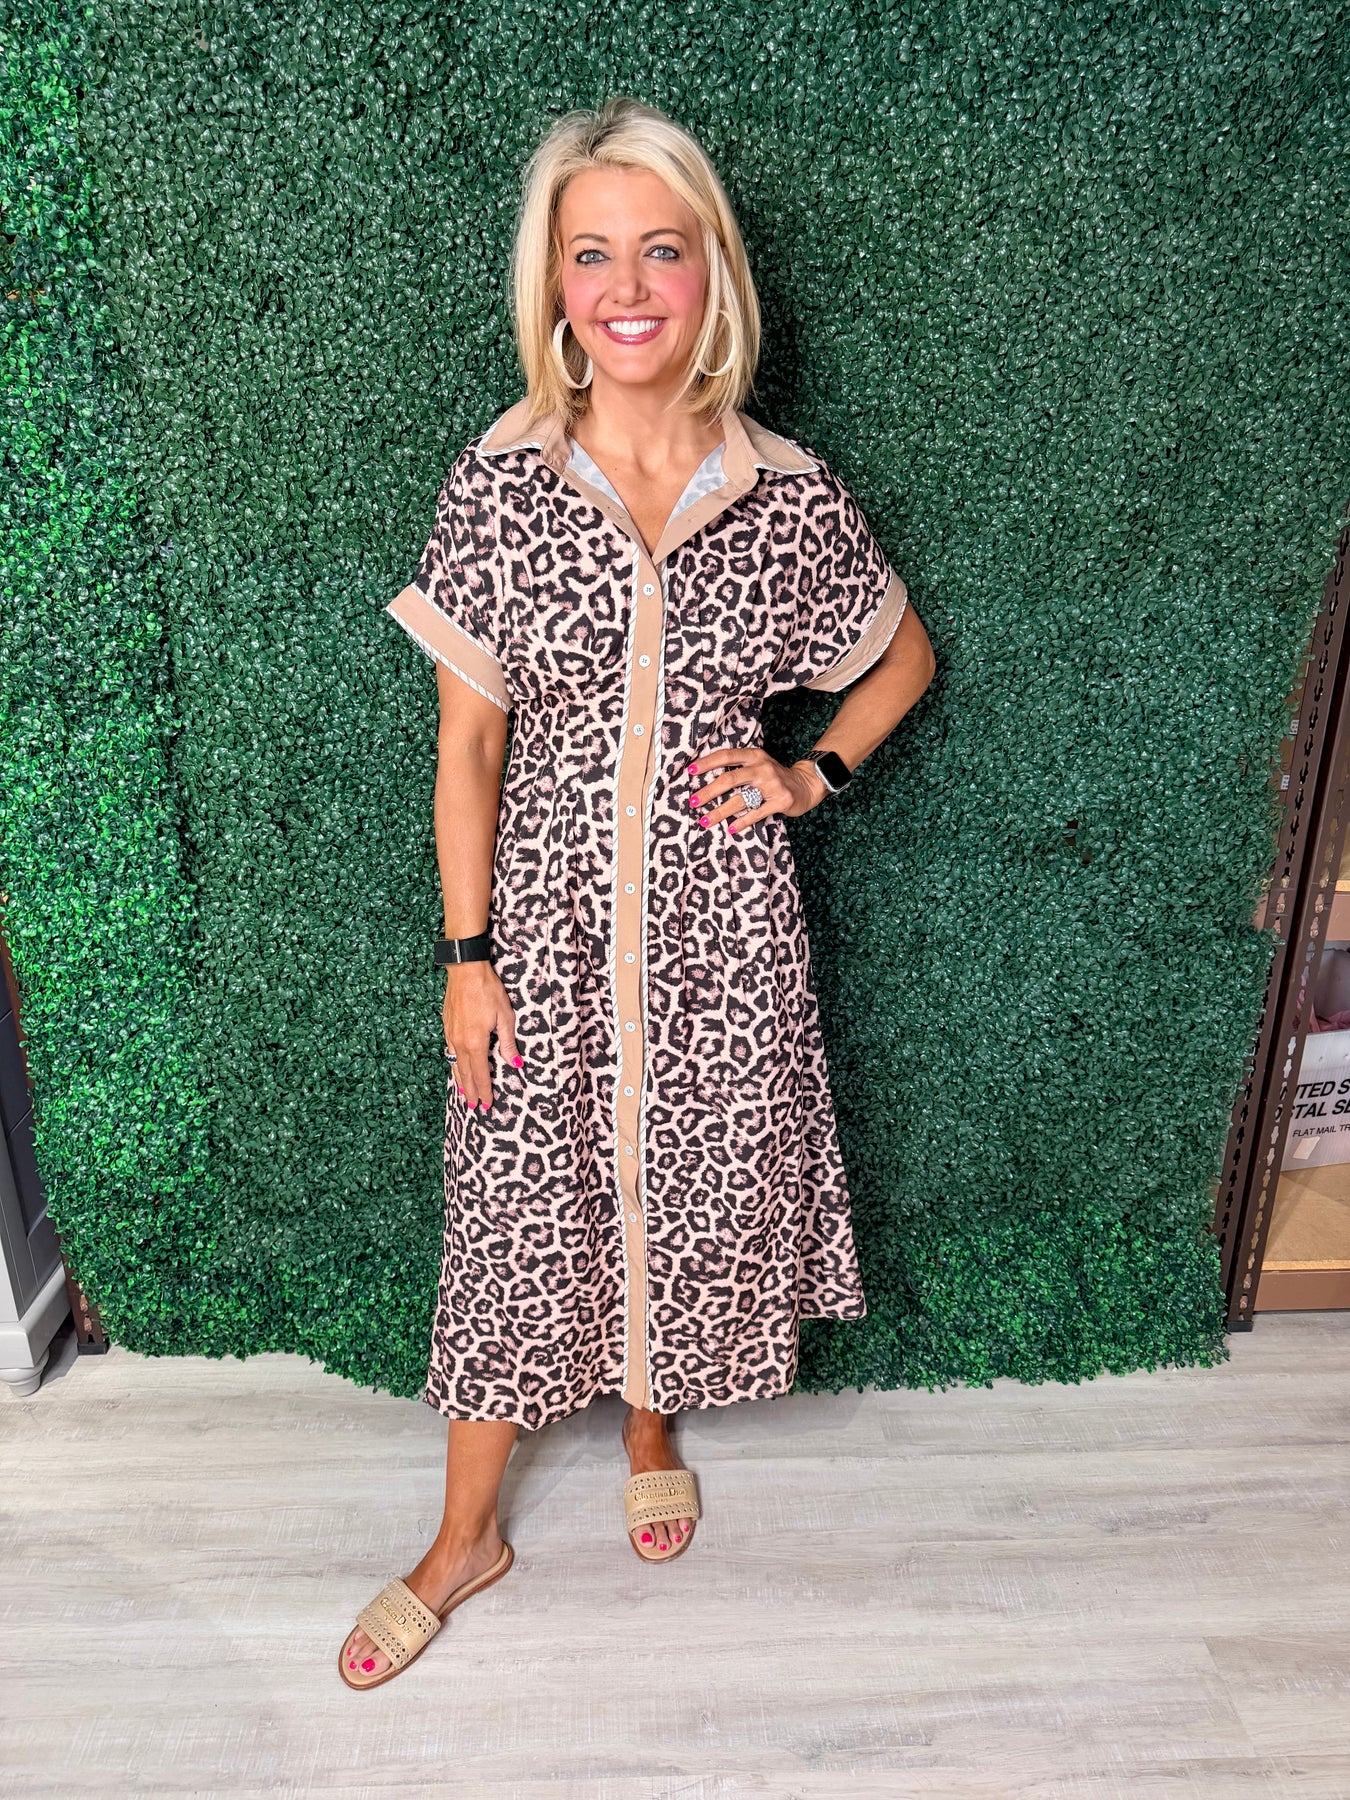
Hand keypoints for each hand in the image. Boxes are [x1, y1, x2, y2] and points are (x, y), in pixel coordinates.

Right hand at [443, 961, 520, 1110]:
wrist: (465, 970)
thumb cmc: (488, 990)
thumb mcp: (505, 1016)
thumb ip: (508, 1043)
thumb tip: (515, 1063)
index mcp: (475, 1043)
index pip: (480, 1074)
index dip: (484, 1091)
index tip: (487, 1105)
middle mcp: (459, 1042)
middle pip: (465, 1074)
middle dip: (471, 1092)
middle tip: (474, 1108)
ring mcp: (450, 1035)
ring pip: (455, 1064)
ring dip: (460, 1081)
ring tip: (464, 1095)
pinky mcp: (447, 1026)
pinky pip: (449, 1052)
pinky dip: (453, 1065)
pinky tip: (455, 1067)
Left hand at [686, 745, 829, 832]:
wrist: (805, 784)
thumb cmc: (774, 776)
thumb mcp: (758, 764)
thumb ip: (738, 767)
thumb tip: (705, 778)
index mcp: (754, 756)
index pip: (726, 756)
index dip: (707, 763)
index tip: (690, 771)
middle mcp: (762, 768)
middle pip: (730, 779)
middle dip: (709, 792)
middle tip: (693, 802)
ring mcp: (772, 785)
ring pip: (741, 799)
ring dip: (720, 811)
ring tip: (705, 821)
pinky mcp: (780, 801)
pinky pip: (757, 813)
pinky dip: (742, 822)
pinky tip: (730, 828)